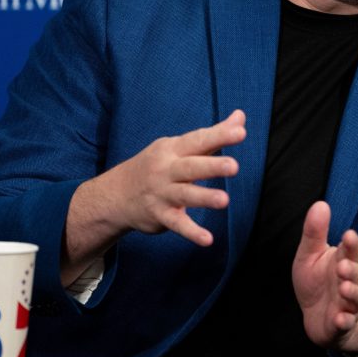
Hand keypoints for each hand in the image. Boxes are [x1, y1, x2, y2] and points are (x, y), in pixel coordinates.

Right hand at [109, 109, 245, 244]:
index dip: (219, 135)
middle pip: (191, 166)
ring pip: (185, 195)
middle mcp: (167, 169)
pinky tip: (207, 240)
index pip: (198, 140)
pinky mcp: (160, 216)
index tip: (241, 132)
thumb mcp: (179, 146)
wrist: (116, 194)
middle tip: (233, 166)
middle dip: (212, 165)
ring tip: (225, 200)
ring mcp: (162, 193)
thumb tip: (241, 117)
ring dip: (204, 198)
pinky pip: (178, 224)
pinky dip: (192, 232)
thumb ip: (212, 135)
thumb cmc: (158, 165)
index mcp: (173, 149)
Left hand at [292, 201, 357, 349]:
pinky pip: (346, 323)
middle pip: (356, 274)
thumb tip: (320, 204)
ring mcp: (347, 304)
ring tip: (344, 288)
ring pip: (355, 299)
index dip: (352, 244)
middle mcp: (349, 282)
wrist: (318, 317)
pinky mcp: (342, 324)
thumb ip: (314, 232)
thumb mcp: (310, 254)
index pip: (350, 251)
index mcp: (342, 261)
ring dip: (352, 293)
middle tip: (343, 265)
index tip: (348, 235)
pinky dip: (345, 321)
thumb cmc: (317, 281)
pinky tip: (340, 318)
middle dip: (352, 270)